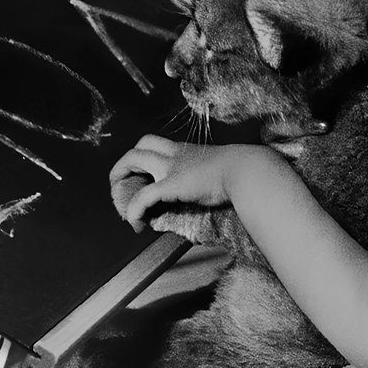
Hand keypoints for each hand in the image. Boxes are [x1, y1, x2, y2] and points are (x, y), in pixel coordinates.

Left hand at [109, 135, 253, 231]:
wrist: (248, 171)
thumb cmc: (243, 171)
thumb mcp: (224, 167)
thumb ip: (215, 173)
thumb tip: (223, 188)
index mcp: (186, 150)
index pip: (155, 143)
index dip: (144, 155)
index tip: (143, 176)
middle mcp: (175, 154)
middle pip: (139, 146)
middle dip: (124, 164)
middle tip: (122, 186)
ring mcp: (171, 167)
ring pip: (132, 159)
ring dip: (119, 178)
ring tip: (121, 205)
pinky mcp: (171, 184)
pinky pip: (142, 196)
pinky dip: (134, 210)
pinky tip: (136, 224)